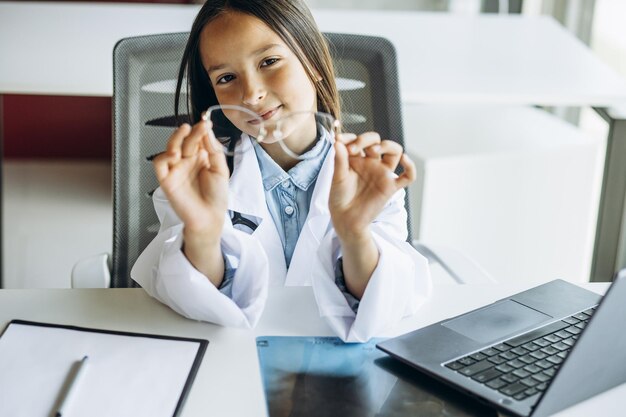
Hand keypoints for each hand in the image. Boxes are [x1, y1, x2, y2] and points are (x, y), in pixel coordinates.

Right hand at [152, 119, 229, 242]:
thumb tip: (208, 131)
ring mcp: (176, 169)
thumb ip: (215, 150)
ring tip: (186, 130)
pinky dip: (164, 156)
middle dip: (192, 132)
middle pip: (185, 141)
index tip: (207, 122)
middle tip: (200, 126)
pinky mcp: (167, 179)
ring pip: (170, 147)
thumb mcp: (221, 170)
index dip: (201, 130)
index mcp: (201, 157)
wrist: (210, 218)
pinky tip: (175, 154)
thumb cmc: (217, 196)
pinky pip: (160, 164)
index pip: (198, 138)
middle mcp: (187, 161)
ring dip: (176, 137)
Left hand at [329, 131, 415, 242]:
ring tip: (373, 150)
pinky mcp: (390, 187)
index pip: (359, 140)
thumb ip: (339, 160)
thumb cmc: (339, 198)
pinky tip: (405, 160)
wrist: (345, 219)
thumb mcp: (337, 177)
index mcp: (357, 158)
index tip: (339, 140)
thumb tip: (337, 140)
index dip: (351, 136)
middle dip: (366, 139)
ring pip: (395, 151)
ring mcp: (382, 173)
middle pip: (377, 141)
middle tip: (353, 148)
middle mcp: (371, 163)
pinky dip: (411, 167)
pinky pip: (408, 176)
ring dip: (387, 145)